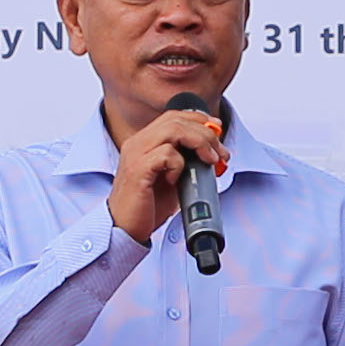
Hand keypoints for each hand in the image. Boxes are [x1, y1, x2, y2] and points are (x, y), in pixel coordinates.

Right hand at [108, 101, 219, 242]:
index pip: (173, 116)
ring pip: (173, 130)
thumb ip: (186, 162)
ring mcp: (135, 155)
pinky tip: (176, 180)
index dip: (198, 120)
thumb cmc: (147, 206)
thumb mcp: (172, 178)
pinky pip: (166, 154)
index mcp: (143, 142)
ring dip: (198, 142)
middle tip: (220, 153)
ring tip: (209, 160)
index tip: (217, 133)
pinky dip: (178, 164)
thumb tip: (212, 155)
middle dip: (205, 133)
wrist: (124, 229)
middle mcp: (137, 143)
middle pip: (176, 120)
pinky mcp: (137, 170)